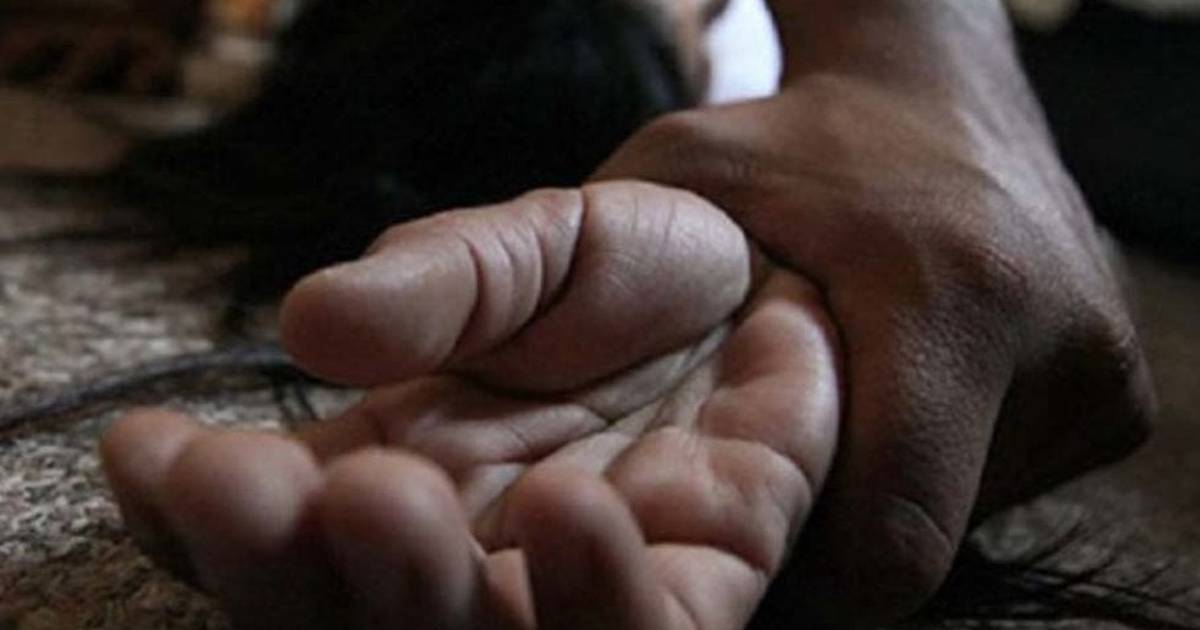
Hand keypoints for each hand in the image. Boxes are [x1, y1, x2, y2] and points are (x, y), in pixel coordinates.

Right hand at [102, 181, 841, 629]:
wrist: (761, 275)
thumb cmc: (617, 270)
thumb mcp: (510, 251)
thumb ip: (429, 286)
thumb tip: (312, 325)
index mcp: (391, 478)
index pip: (270, 532)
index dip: (197, 514)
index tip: (149, 452)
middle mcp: (472, 556)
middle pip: (352, 619)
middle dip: (286, 572)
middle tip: (250, 490)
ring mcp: (578, 584)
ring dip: (417, 598)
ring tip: (378, 497)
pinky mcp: (700, 588)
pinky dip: (593, 597)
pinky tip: (562, 506)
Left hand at [593, 2, 1153, 622]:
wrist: (930, 98)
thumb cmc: (787, 143)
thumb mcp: (668, 180)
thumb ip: (542, 269)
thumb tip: (374, 351)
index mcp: (954, 304)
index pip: (890, 546)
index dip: (801, 570)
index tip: (732, 523)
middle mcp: (1062, 357)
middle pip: (914, 547)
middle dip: (824, 527)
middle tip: (764, 466)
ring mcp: (1099, 388)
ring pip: (953, 527)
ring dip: (871, 498)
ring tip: (823, 419)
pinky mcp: (1113, 403)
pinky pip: (990, 492)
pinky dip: (924, 473)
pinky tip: (882, 404)